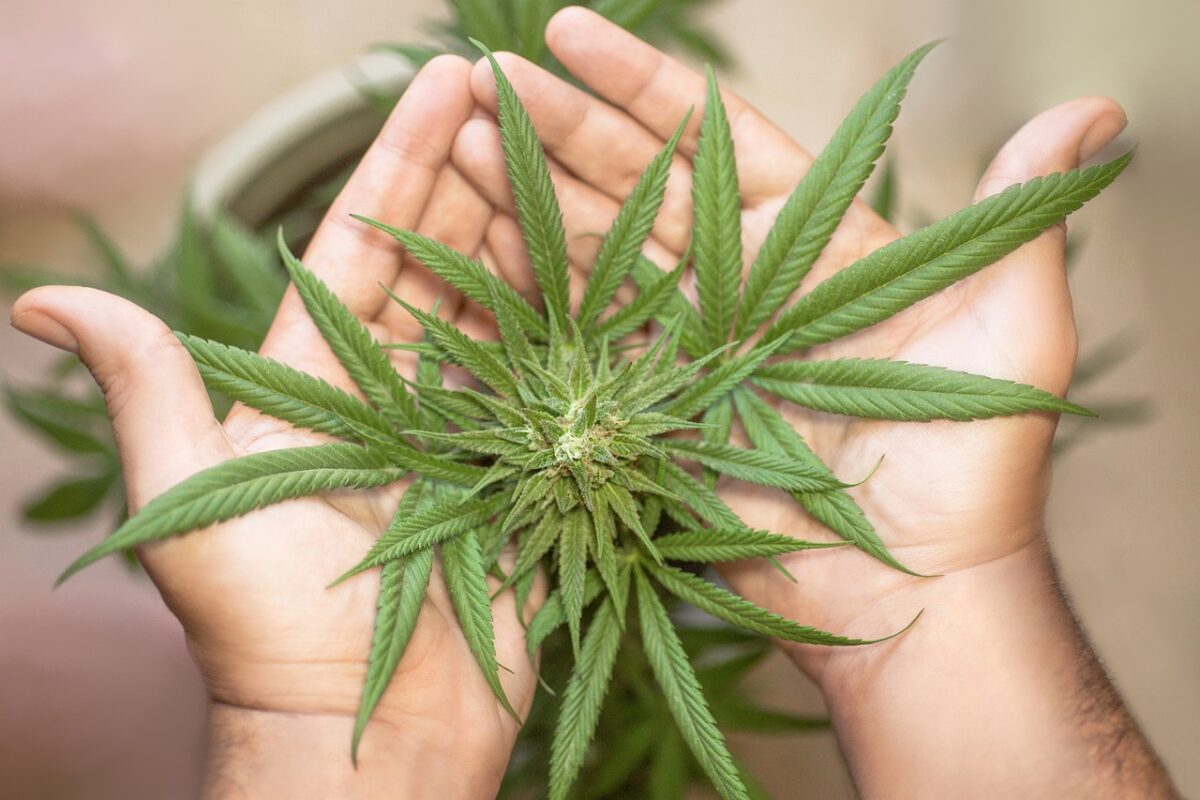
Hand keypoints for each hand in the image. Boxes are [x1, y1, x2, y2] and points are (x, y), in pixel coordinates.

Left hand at [11, 56, 541, 797]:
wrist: (363, 736)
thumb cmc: (269, 628)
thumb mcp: (194, 500)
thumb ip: (147, 391)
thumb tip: (40, 298)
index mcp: (325, 381)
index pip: (371, 245)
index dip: (406, 159)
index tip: (448, 80)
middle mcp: (401, 396)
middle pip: (451, 265)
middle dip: (486, 179)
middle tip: (528, 102)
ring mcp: (470, 435)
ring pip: (512, 317)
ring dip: (543, 241)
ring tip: (581, 163)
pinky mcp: (525, 481)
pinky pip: (560, 395)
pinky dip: (587, 338)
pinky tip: (619, 277)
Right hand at [454, 7, 1172, 796]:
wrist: (915, 588)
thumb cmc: (974, 460)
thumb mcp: (1011, 324)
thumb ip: (1020, 216)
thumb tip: (1095, 114)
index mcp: (809, 245)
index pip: (713, 140)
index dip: (642, 84)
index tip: (570, 33)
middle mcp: (734, 287)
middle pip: (633, 187)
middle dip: (559, 129)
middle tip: (483, 80)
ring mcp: (681, 349)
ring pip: (591, 257)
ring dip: (522, 200)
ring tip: (451, 140)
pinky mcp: (645, 412)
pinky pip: (576, 348)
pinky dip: (522, 301)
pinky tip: (463, 249)